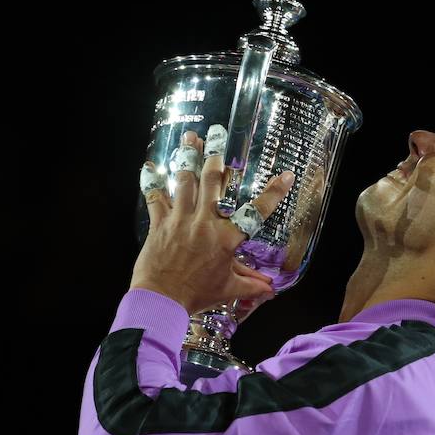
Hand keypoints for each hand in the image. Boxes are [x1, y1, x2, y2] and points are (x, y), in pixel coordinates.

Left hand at [131, 128, 294, 314]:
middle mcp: (204, 223)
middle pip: (212, 182)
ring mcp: (180, 220)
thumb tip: (270, 288)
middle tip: (218, 134)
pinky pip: (155, 198)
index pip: (255, 213)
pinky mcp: (159, 224)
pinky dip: (151, 182)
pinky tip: (148, 166)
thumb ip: (250, 284)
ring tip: (190, 137)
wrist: (161, 300)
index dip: (273, 194)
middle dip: (215, 156)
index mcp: (226, 239)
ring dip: (187, 157)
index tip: (286, 175)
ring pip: (185, 182)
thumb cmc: (196, 295)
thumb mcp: (228, 289)